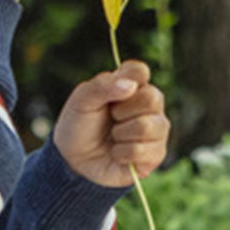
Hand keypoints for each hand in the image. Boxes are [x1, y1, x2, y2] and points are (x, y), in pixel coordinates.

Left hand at [52, 60, 169, 187]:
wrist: (73, 159)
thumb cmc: (79, 125)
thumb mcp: (82, 100)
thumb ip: (102, 86)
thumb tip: (130, 86)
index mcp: (133, 84)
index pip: (140, 71)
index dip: (125, 81)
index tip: (109, 94)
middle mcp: (150, 105)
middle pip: (151, 98)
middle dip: (121, 111)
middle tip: (111, 118)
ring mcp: (156, 129)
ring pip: (148, 126)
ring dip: (121, 134)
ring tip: (113, 136)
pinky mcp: (156, 154)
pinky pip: (143, 150)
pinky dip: (122, 153)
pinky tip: (117, 153)